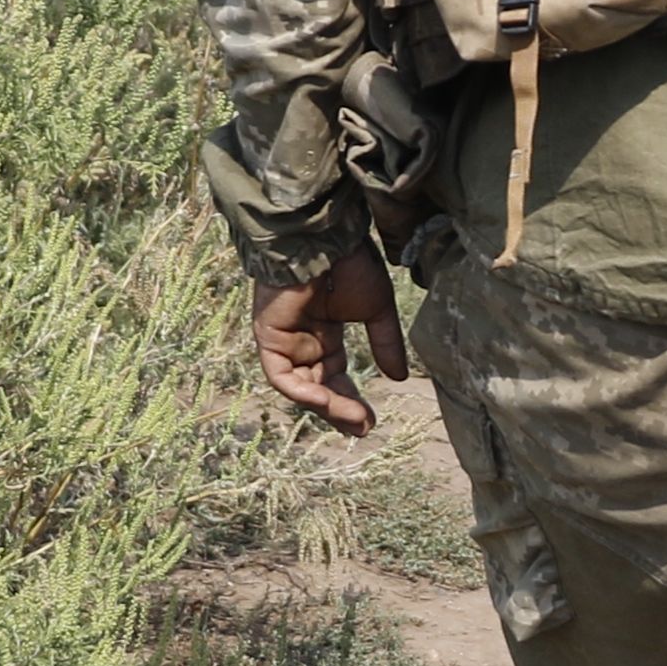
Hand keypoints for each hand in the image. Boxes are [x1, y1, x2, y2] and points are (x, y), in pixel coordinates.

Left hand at [253, 253, 410, 435]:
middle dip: (340, 410)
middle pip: (318, 387)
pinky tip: (327, 400)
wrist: (327, 237)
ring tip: (354, 420)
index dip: (352, 400)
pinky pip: (280, 376)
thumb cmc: (351, 264)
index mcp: (324, 334)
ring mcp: (283, 339)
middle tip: (363, 427)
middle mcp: (301, 341)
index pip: (336, 376)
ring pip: (300, 387)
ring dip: (326, 407)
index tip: (371, 421)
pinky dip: (302, 392)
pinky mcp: (267, 335)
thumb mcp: (376, 309)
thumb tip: (398, 378)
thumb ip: (384, 343)